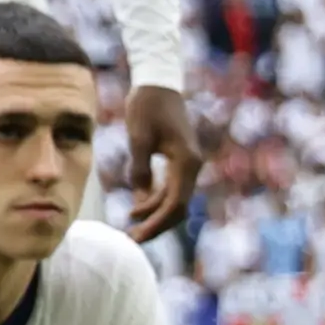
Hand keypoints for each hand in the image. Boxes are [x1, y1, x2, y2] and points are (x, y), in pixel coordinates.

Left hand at [122, 84, 196, 241]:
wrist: (158, 84)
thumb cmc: (146, 107)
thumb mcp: (138, 138)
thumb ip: (139, 169)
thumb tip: (140, 198)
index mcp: (186, 161)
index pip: (174, 203)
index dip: (156, 223)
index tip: (137, 236)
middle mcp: (193, 166)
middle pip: (178, 206)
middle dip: (157, 225)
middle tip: (133, 239)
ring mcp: (188, 164)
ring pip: (175, 199)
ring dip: (155, 214)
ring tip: (131, 226)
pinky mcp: (180, 161)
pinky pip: (171, 188)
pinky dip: (156, 199)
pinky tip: (136, 207)